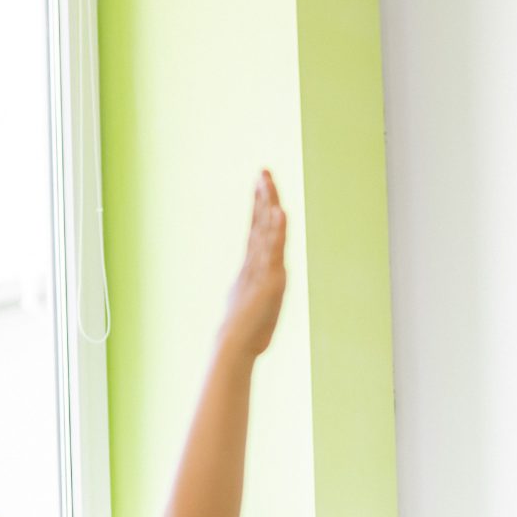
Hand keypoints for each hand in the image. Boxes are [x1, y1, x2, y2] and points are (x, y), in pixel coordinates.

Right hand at [219, 171, 287, 359]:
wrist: (235, 345)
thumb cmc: (244, 333)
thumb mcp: (251, 306)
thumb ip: (254, 293)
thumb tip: (255, 292)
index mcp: (252, 267)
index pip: (257, 230)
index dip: (259, 207)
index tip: (260, 185)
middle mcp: (256, 262)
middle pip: (261, 222)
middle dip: (263, 195)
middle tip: (263, 170)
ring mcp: (262, 268)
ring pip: (266, 229)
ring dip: (268, 202)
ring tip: (267, 178)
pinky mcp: (270, 279)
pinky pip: (275, 250)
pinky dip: (278, 230)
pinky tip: (280, 211)